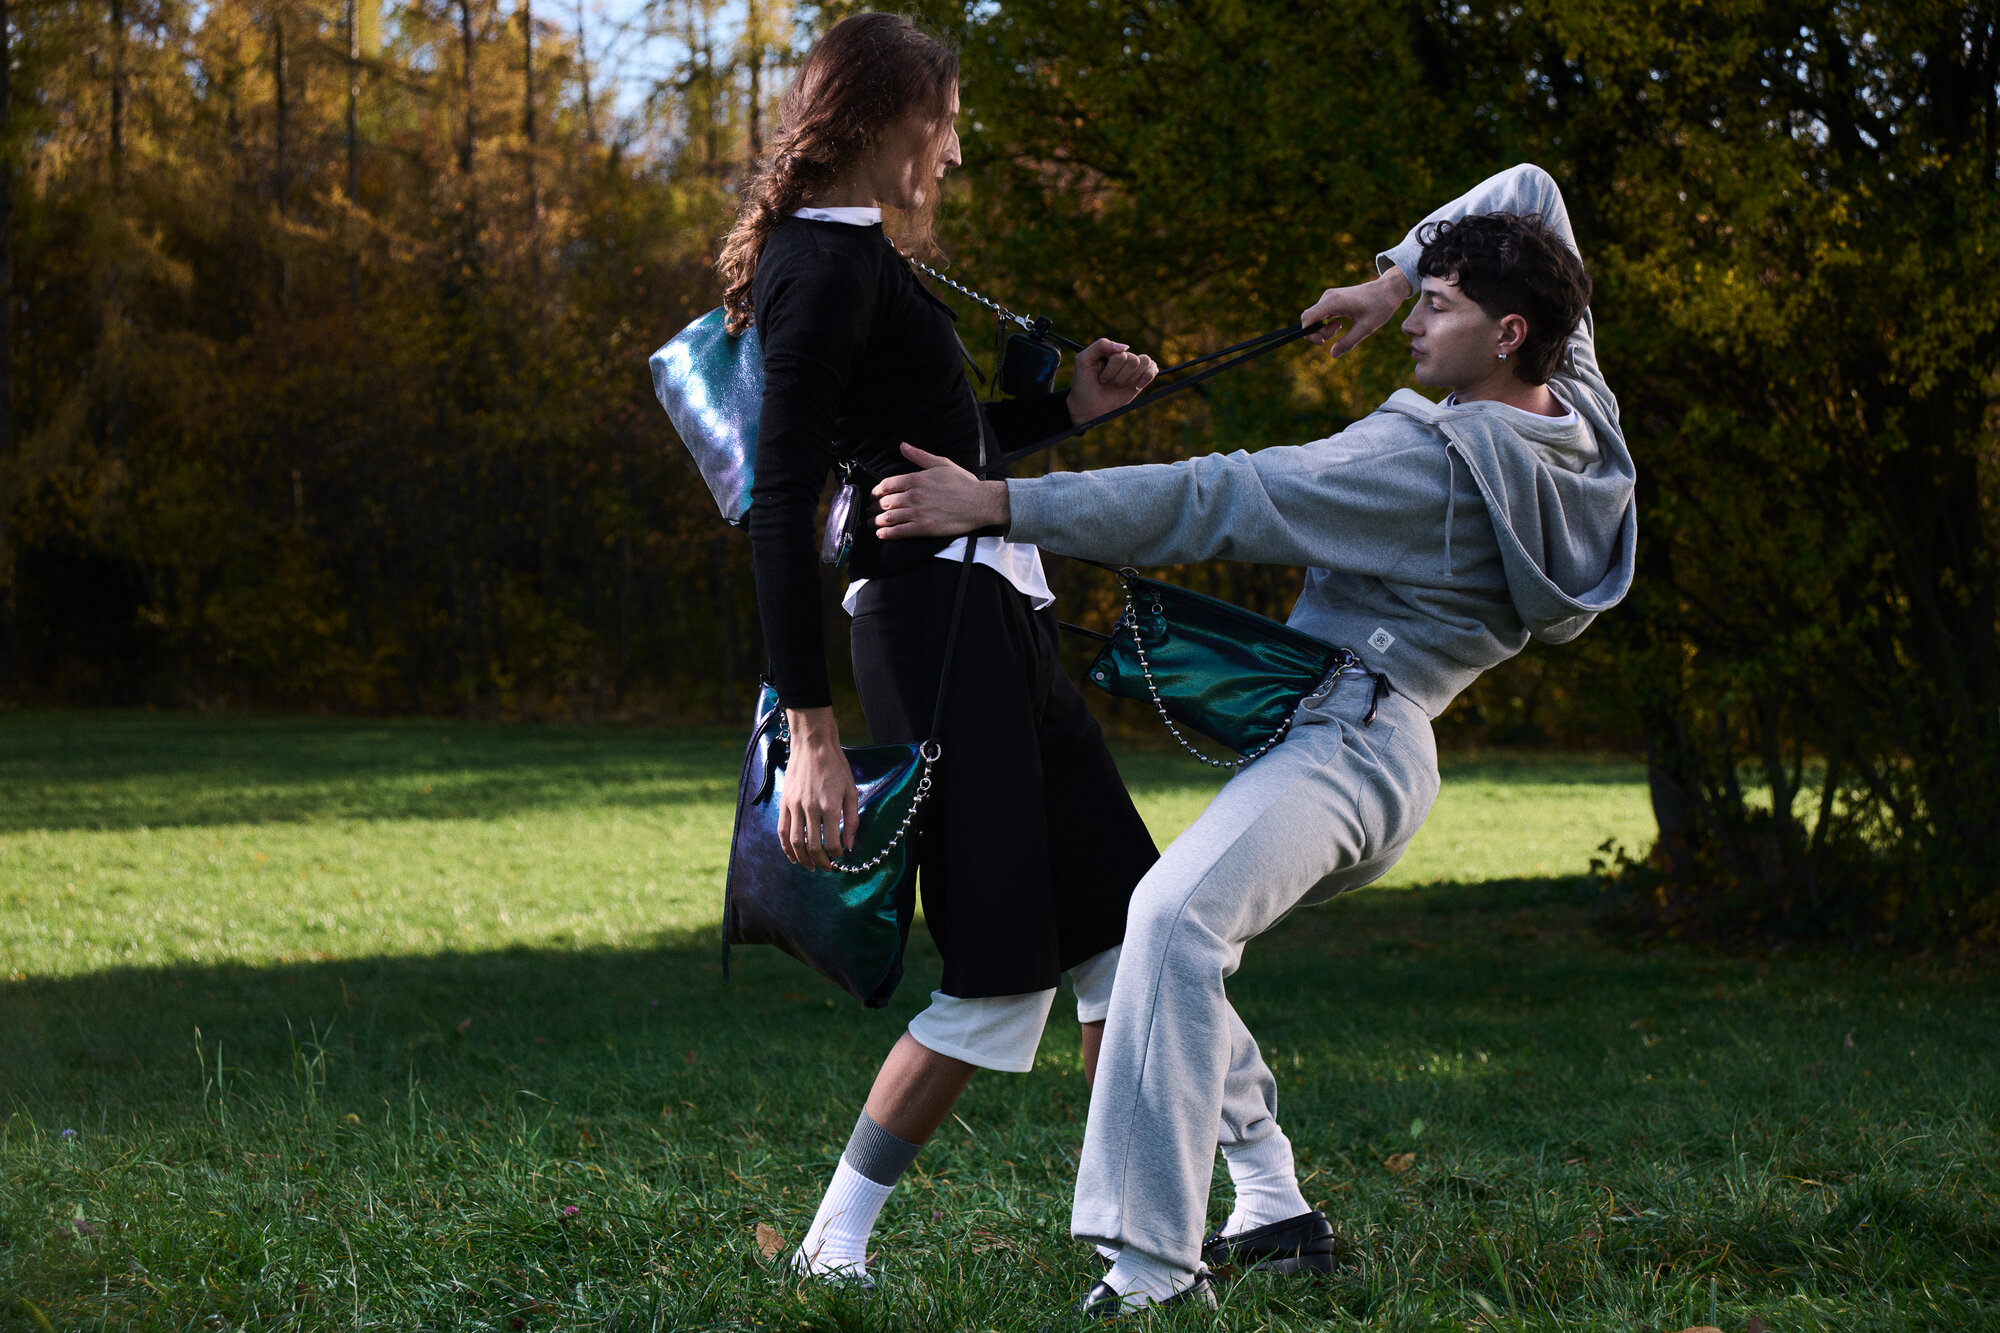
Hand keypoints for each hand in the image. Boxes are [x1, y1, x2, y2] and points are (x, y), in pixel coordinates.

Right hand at [777, 707, 857, 869]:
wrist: (813, 745)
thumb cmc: (836, 766)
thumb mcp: (851, 791)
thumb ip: (852, 820)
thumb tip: (850, 845)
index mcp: (830, 807)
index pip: (833, 842)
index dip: (837, 854)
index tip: (840, 857)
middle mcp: (811, 809)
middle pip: (813, 846)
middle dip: (821, 862)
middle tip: (827, 868)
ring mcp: (795, 806)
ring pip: (795, 843)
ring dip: (802, 859)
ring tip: (810, 867)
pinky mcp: (785, 802)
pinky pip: (782, 830)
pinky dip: (785, 847)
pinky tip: (792, 856)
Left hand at [874, 444, 1009, 539]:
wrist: (980, 502)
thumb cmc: (963, 483)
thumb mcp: (941, 463)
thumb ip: (919, 456)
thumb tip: (903, 446)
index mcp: (917, 479)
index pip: (887, 484)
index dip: (876, 491)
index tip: (873, 496)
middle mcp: (915, 495)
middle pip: (885, 502)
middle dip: (873, 507)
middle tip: (869, 511)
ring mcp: (919, 512)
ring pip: (889, 517)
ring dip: (876, 521)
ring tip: (871, 523)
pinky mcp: (925, 527)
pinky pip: (900, 531)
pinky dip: (887, 533)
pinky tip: (882, 534)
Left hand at [1067, 338, 1158, 422]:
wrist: (1088, 407)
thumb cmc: (1084, 384)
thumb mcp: (1083, 360)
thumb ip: (1101, 345)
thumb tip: (1126, 347)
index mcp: (1110, 351)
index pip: (1121, 354)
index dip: (1111, 369)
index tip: (1100, 379)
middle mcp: (1122, 357)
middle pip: (1133, 360)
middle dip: (1119, 376)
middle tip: (1109, 383)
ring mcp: (1132, 368)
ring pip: (1144, 363)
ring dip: (1129, 378)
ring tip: (1118, 385)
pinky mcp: (1140, 379)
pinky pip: (1153, 368)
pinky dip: (1147, 376)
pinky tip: (1136, 386)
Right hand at [1302, 268, 1412, 357]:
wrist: (1387, 290)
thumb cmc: (1379, 306)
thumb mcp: (1366, 328)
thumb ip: (1348, 342)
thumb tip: (1332, 355)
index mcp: (1334, 301)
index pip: (1307, 318)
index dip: (1309, 334)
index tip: (1323, 342)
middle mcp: (1328, 297)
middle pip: (1309, 319)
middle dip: (1319, 332)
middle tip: (1338, 332)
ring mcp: (1329, 297)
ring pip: (1314, 318)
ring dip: (1324, 329)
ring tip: (1341, 328)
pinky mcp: (1332, 299)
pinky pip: (1320, 315)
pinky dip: (1327, 324)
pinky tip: (1340, 324)